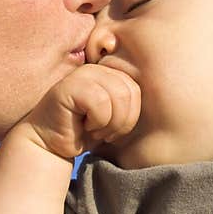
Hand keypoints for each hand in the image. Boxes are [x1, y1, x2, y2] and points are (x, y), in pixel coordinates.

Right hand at [22, 63, 140, 159]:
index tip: (112, 128)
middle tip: (102, 131)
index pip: (138, 90)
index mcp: (111, 73)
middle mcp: (98, 68)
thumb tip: (161, 97)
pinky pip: (100, 103)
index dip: (130, 116)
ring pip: (118, 97)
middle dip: (121, 121)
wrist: (50, 145)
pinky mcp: (68, 85)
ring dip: (108, 123)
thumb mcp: (115, 117)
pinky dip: (96, 122)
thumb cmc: (86, 132)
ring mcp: (83, 74)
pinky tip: (82, 126)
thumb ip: (130, 103)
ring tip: (93, 128)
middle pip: (130, 93)